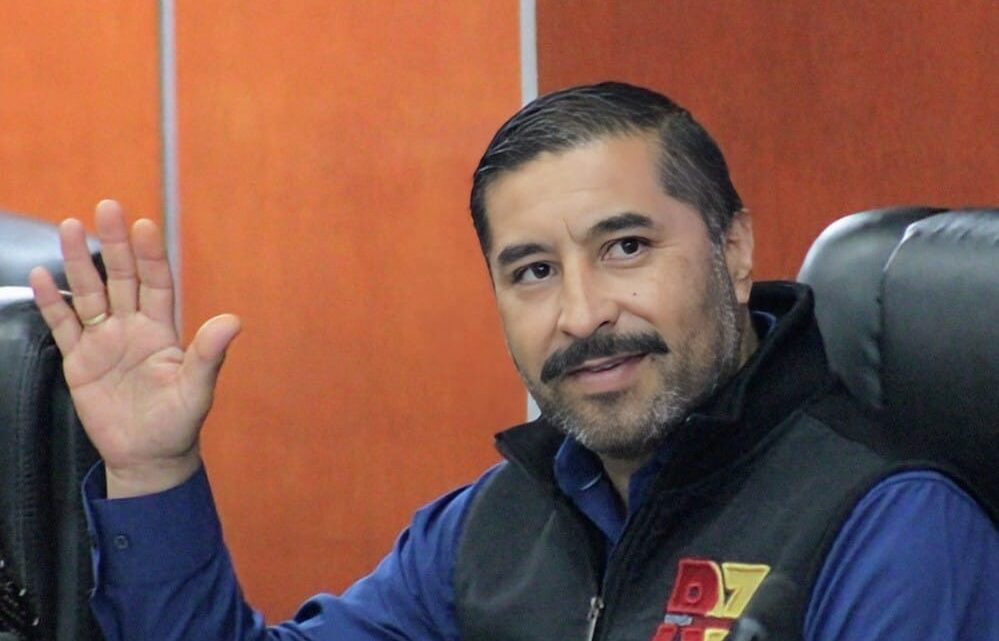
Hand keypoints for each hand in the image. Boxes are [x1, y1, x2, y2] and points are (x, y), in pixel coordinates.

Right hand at [29, 200, 240, 497]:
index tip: (145, 226)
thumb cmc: (178, 423)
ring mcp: (104, 341)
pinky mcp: (79, 361)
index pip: (157, 283)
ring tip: (70, 227)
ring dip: (80, 262)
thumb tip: (233, 321)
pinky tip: (42, 275)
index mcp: (163, 330)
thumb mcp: (197, 390)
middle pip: (121, 278)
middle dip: (115, 244)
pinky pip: (63, 325)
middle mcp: (132, 328)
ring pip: (89, 293)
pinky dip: (52, 302)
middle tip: (107, 207)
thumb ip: (209, 355)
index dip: (151, 255)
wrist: (147, 457)